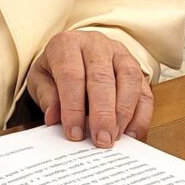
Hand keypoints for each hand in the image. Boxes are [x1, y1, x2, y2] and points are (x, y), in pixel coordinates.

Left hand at [26, 31, 152, 146]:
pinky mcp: (136, 67)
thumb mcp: (40, 79)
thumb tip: (54, 118)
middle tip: (101, 140)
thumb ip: (47, 97)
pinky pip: (144, 90)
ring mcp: (119, 53)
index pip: (71, 75)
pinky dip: (141, 115)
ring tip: (115, 137)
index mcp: (67, 44)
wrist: (72, 52)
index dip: (73, 107)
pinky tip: (132, 134)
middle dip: (102, 113)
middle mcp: (95, 44)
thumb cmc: (55, 68)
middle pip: (102, 78)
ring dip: (124, 113)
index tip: (75, 133)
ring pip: (128, 79)